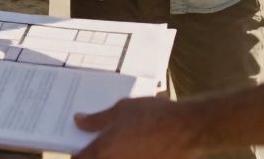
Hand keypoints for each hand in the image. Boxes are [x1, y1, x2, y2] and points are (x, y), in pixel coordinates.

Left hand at [74, 96, 201, 158]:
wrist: (187, 129)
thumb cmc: (154, 115)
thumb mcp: (121, 109)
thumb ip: (97, 119)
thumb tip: (80, 121)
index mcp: (103, 151)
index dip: (76, 154)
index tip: (78, 147)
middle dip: (95, 154)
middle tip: (97, 144)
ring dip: (114, 154)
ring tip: (120, 143)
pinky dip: (128, 155)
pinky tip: (136, 147)